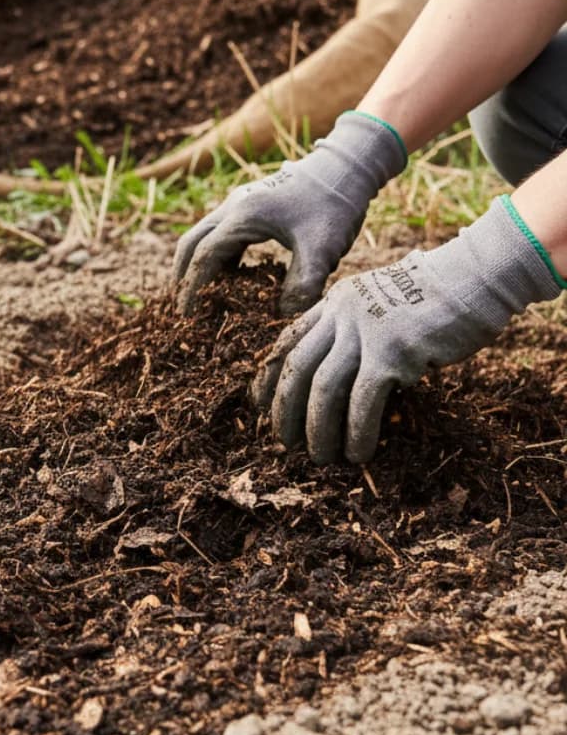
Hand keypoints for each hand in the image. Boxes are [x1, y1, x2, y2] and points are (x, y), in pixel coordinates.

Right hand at [172, 112, 406, 315]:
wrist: (346, 166)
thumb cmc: (335, 205)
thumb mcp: (322, 250)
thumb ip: (302, 286)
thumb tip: (281, 318)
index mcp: (243, 216)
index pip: (205, 256)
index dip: (194, 288)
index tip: (190, 315)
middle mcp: (232, 206)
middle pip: (190, 243)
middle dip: (183, 276)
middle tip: (182, 308)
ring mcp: (238, 203)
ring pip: (202, 236)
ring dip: (196, 265)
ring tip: (202, 297)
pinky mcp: (249, 204)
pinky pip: (219, 233)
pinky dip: (215, 256)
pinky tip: (229, 278)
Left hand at [252, 197, 562, 463]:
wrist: (475, 277)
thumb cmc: (434, 297)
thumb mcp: (380, 303)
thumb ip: (356, 331)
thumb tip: (344, 381)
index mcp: (334, 303)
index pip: (287, 341)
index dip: (269, 376)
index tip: (259, 405)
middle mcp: (341, 315)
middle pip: (297, 367)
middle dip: (285, 409)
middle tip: (284, 442)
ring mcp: (365, 331)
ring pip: (323, 387)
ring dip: (318, 428)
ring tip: (320, 457)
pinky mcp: (393, 351)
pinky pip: (363, 400)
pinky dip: (357, 431)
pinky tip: (358, 453)